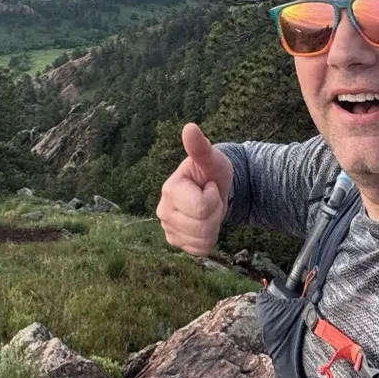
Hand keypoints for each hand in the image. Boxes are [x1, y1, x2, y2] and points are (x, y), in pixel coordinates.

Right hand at [158, 122, 233, 255]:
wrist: (213, 189)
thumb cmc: (212, 172)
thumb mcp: (212, 159)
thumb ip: (200, 147)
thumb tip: (189, 127)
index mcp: (170, 190)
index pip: (200, 208)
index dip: (213, 197)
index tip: (209, 186)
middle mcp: (163, 211)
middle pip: (202, 227)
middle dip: (215, 212)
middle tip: (210, 198)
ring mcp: (168, 228)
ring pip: (202, 240)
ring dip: (213, 225)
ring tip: (208, 209)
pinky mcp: (176, 241)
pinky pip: (200, 249)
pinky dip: (208, 238)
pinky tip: (204, 222)